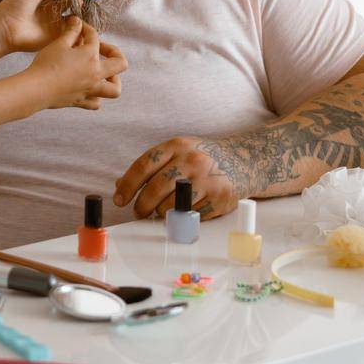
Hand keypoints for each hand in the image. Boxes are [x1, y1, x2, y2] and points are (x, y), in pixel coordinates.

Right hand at [26, 17, 126, 109]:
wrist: (36, 89)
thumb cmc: (47, 64)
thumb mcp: (59, 43)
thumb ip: (71, 31)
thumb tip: (77, 20)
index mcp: (90, 56)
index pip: (94, 37)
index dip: (86, 29)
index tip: (79, 27)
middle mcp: (95, 73)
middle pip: (120, 64)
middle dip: (114, 53)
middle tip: (101, 49)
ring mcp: (90, 90)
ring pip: (114, 89)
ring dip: (113, 80)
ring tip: (103, 74)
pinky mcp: (81, 101)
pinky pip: (96, 103)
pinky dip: (96, 97)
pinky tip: (88, 90)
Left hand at [114, 136, 243, 220]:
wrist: (244, 160)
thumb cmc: (204, 157)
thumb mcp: (178, 152)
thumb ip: (151, 166)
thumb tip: (121, 185)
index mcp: (177, 146)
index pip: (144, 165)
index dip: (128, 185)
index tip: (119, 199)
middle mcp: (192, 160)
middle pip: (155, 189)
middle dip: (141, 205)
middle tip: (139, 212)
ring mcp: (206, 180)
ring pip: (170, 206)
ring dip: (161, 213)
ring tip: (163, 211)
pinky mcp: (219, 198)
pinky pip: (190, 216)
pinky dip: (182, 218)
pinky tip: (183, 212)